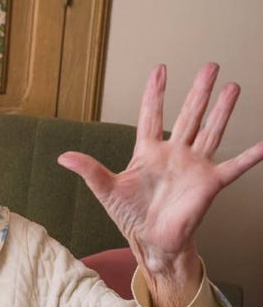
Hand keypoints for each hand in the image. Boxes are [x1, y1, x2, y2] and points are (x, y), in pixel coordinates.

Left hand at [58, 63, 262, 306]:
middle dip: (198, 91)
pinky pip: (234, 167)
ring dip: (222, 110)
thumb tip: (62, 157)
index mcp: (148, 152)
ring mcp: (194, 166)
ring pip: (211, 131)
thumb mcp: (107, 190)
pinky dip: (251, 156)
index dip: (156, 93)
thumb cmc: (130, 215)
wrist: (152, 241)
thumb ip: (89, 170)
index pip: (152, 115)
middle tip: (210, 65)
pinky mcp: (209, 184)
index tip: (161, 68)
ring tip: (232, 86)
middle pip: (188, 115)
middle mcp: (174, 154)